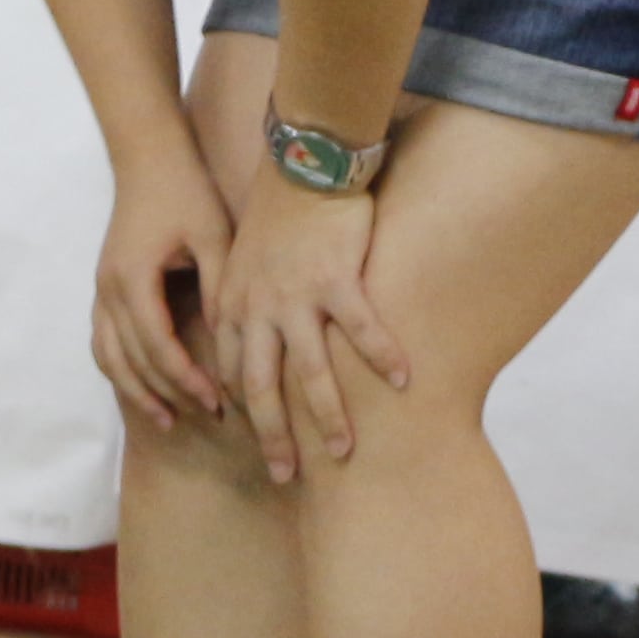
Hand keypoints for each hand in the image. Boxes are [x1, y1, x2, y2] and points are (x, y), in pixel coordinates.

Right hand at [91, 147, 234, 431]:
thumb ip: (219, 288)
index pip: (157, 345)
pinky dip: (120, 368)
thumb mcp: (212, 237)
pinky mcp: (104, 287)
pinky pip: (103, 340)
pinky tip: (142, 385)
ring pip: (108, 355)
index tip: (218, 400)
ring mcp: (100, 289)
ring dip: (136, 389)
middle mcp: (108, 290)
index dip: (186, 377)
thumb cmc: (185, 193)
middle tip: (207, 414)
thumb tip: (232, 339)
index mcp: (133, 279)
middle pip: (132, 358)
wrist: (149, 158)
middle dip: (167, 391)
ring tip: (166, 418)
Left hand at [209, 176, 411, 480]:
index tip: (257, 445)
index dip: (244, 415)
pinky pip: (362, 328)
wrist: (302, 160)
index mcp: (235, 306)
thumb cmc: (281, 212)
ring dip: (328, 416)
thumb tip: (262, 342)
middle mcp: (260, 308)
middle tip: (286, 478)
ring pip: (310, 371)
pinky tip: (404, 383)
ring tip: (345, 452)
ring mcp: (297, 296)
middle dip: (274, 438)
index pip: (234, 375)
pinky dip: (383, 356)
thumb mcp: (247, 262)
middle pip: (262, 388)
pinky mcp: (336, 277)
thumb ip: (251, 304)